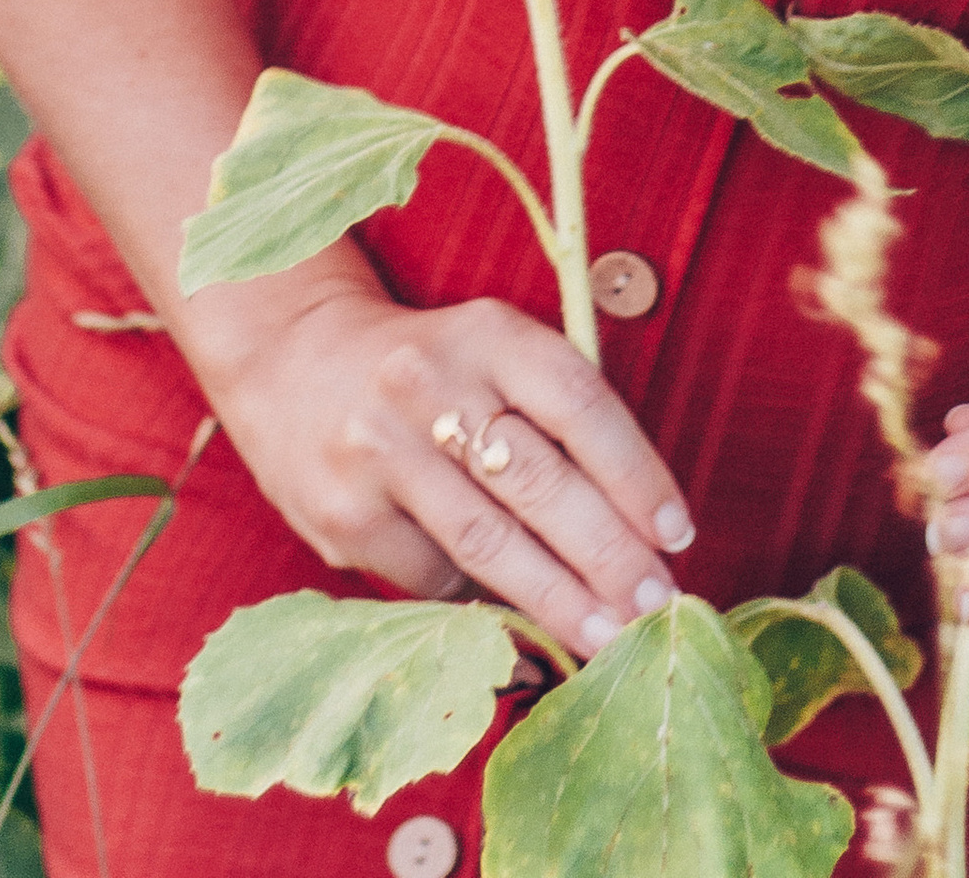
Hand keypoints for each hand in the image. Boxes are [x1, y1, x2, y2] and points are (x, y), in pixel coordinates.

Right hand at [197, 274, 695, 660]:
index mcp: (485, 333)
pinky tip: (517, 616)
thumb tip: (635, 532)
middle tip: (655, 607)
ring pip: (488, 542)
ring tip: (608, 636)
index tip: (676, 534)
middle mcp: (427, 383)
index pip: (578, 401)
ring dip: (559, 599)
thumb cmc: (430, 371)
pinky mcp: (343, 514)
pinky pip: (433, 575)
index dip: (635, 471)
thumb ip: (553, 422)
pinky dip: (482, 601)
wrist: (292, 363)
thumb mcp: (490, 355)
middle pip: (538, 481)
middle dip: (608, 554)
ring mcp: (378, 450)